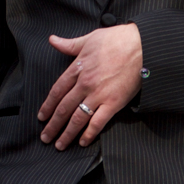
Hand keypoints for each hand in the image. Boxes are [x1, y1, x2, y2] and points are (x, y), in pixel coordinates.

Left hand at [39, 25, 142, 146]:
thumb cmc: (118, 40)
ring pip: (77, 118)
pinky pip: (98, 122)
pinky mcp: (114, 102)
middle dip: (53, 125)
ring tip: (60, 145)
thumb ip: (69, 44)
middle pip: (63, 108)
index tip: (42, 116)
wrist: (142, 45)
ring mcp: (99, 94)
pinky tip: (83, 142)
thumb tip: (53, 40)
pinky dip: (89, 134)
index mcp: (78, 68)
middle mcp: (85, 83)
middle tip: (45, 137)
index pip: (57, 91)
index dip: (47, 106)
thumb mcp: (90, 38)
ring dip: (66, 133)